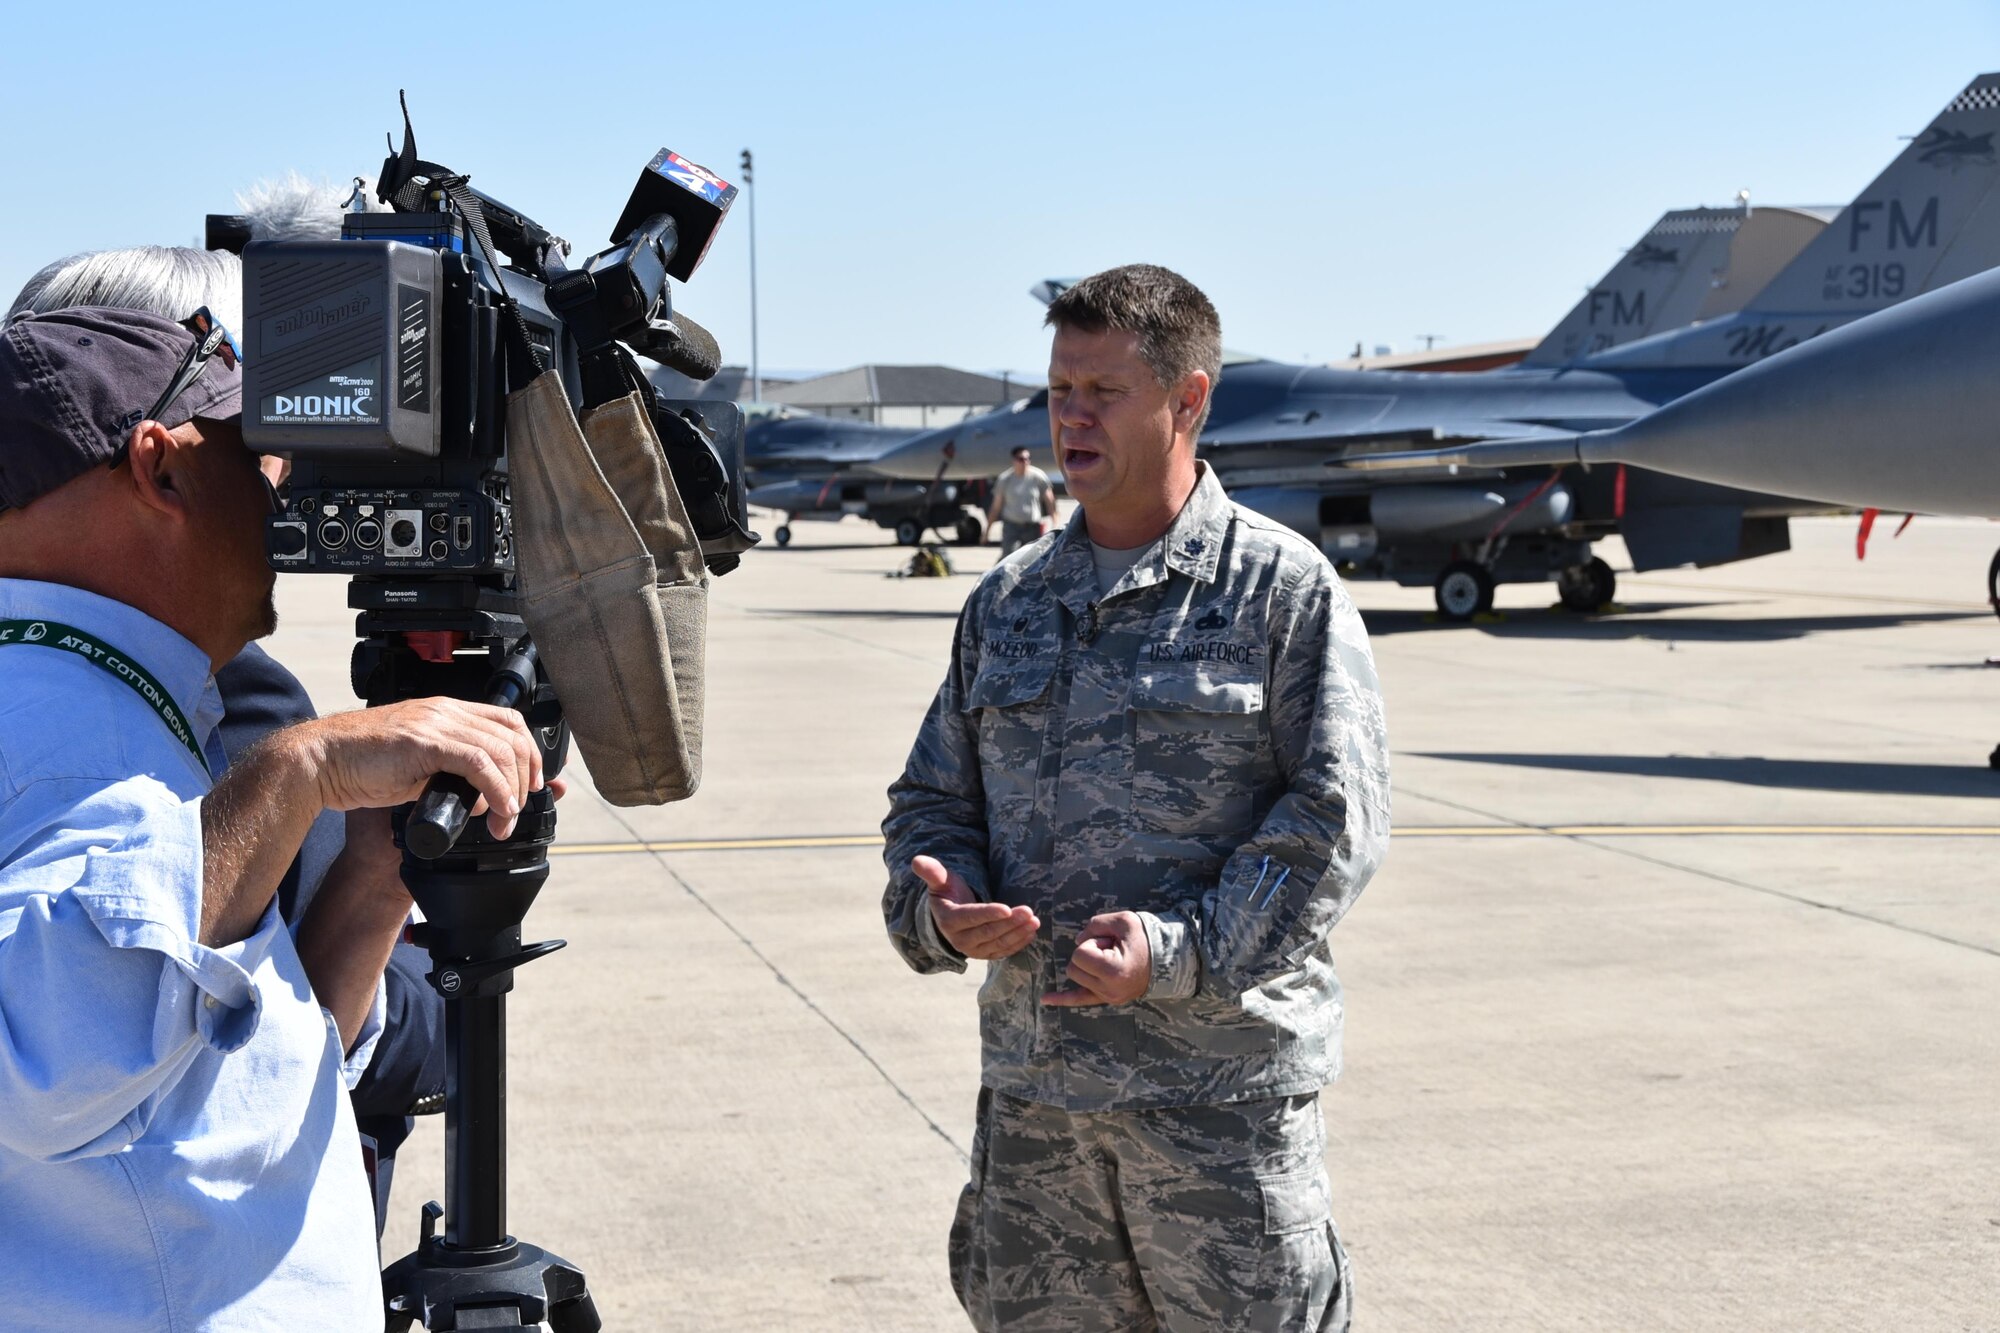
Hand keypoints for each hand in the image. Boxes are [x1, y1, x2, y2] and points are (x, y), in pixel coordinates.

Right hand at [296, 697, 543, 838]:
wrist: (320, 761)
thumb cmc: (361, 765)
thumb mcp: (417, 764)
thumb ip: (448, 771)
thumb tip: (481, 796)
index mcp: (446, 711)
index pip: (507, 721)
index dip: (529, 753)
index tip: (532, 784)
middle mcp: (445, 712)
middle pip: (512, 736)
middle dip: (526, 777)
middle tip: (517, 809)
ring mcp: (435, 724)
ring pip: (500, 750)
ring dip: (511, 791)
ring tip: (503, 819)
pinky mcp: (424, 742)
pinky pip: (478, 762)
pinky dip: (495, 789)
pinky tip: (493, 810)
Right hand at [915, 855, 1038, 959]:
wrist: (951, 917)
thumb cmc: (949, 894)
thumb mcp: (940, 881)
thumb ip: (932, 872)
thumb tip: (917, 860)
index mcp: (949, 920)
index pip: (972, 917)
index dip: (989, 913)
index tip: (1008, 908)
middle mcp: (960, 939)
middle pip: (989, 932)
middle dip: (1010, 922)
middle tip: (1029, 912)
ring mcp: (974, 950)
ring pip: (998, 943)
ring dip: (1018, 933)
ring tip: (1034, 921)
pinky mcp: (985, 954)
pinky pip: (1003, 951)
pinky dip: (1018, 943)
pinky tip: (1030, 932)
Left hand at [1042, 911, 1148, 1006]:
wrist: (1167, 959)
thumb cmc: (1145, 938)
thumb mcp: (1122, 921)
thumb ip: (1095, 925)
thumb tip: (1077, 940)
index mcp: (1113, 971)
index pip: (1079, 955)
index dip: (1091, 943)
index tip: (1110, 942)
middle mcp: (1109, 989)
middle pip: (1073, 967)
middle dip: (1087, 953)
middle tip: (1110, 949)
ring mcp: (1108, 997)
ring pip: (1076, 977)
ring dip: (1088, 965)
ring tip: (1110, 958)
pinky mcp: (1107, 999)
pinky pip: (1079, 1000)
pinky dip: (1062, 999)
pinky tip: (1045, 999)